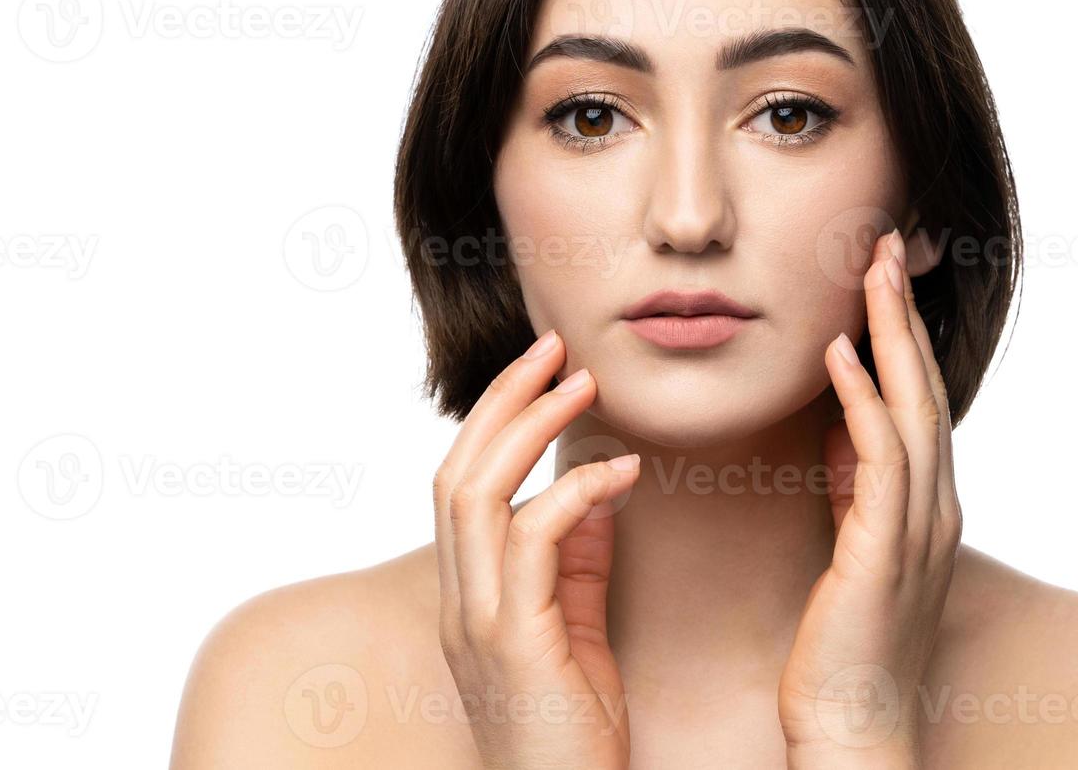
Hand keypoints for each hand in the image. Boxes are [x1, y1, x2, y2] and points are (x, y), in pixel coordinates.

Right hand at [432, 329, 639, 769]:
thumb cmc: (576, 740)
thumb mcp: (578, 635)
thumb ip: (579, 562)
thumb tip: (600, 483)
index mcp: (466, 599)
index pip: (460, 485)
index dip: (496, 419)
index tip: (546, 371)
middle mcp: (456, 605)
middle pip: (455, 473)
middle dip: (503, 400)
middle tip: (556, 347)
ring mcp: (475, 625)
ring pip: (474, 494)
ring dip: (529, 426)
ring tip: (581, 382)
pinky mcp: (514, 646)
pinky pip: (532, 543)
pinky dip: (574, 492)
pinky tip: (622, 472)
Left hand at [777, 228, 962, 768]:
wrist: (856, 724)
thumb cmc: (846, 642)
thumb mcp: (853, 545)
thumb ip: (855, 486)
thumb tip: (841, 427)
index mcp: (926, 504)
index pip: (918, 399)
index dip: (903, 335)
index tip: (881, 277)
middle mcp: (934, 506)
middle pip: (923, 388)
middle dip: (905, 314)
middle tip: (888, 245)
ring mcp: (917, 527)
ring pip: (910, 409)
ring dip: (891, 336)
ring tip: (871, 271)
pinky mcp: (884, 550)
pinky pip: (879, 459)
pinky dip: (863, 401)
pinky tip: (840, 355)